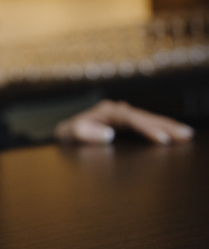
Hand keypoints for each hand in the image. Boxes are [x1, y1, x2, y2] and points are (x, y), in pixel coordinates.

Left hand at [54, 99, 193, 144]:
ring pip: (147, 118)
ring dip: (166, 126)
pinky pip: (144, 123)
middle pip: (144, 116)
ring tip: (185, 134)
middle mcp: (116, 110)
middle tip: (185, 135)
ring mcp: (121, 115)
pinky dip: (158, 127)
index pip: (131, 119)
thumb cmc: (67, 134)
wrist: (63, 132)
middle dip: (165, 125)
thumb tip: (108, 134)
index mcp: (106, 111)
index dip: (147, 128)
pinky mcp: (124, 121)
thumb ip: (86, 133)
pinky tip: (171, 133)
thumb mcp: (71, 134)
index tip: (161, 139)